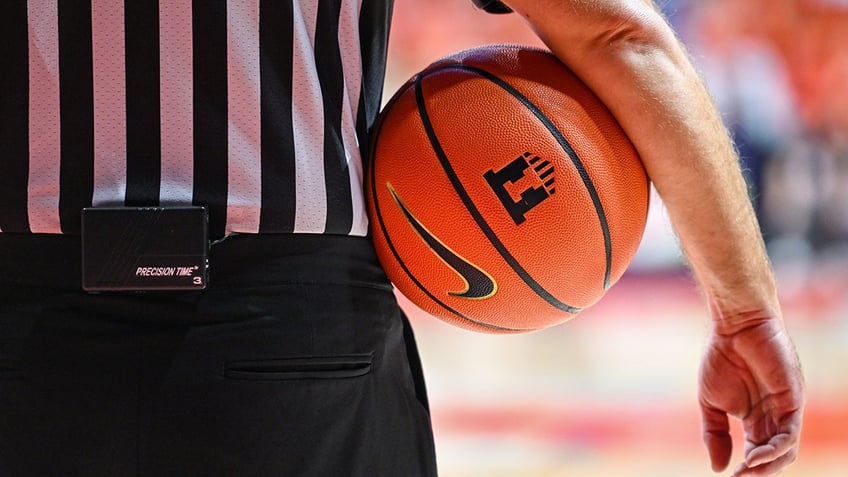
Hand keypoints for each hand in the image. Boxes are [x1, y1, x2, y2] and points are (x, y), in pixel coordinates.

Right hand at [698, 317, 803, 475]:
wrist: (734, 327)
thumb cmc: (722, 357)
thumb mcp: (710, 402)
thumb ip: (714, 434)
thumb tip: (718, 468)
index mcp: (756, 418)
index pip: (758, 452)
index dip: (747, 468)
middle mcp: (775, 417)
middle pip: (775, 455)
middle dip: (758, 471)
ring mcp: (786, 409)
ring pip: (786, 450)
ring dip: (768, 465)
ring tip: (748, 471)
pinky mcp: (793, 399)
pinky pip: (789, 433)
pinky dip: (775, 449)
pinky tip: (755, 455)